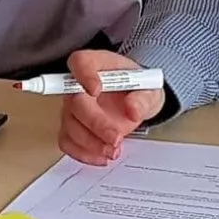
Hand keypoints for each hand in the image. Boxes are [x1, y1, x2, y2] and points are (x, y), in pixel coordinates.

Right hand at [59, 49, 164, 165]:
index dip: (83, 75)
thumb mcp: (150, 89)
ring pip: (70, 125)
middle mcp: (78, 85)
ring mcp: (72, 107)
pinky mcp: (72, 127)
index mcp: (96, 64)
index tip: (95, 90)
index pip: (80, 62)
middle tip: (115, 137)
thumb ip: (143, 98)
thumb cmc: (138, 88)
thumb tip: (133, 109)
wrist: (136, 101)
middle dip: (95, 122)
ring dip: (91, 142)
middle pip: (75, 101)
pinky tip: (102, 156)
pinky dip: (83, 153)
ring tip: (113, 150)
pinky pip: (68, 142)